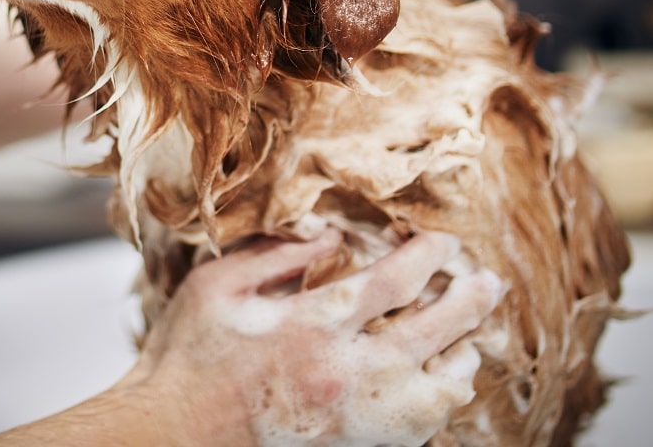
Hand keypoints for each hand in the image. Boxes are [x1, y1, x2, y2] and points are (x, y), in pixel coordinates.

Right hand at [128, 229, 504, 446]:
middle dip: (470, 299)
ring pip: (444, 389)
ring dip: (465, 355)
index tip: (442, 239)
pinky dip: (443, 400)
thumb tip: (329, 237)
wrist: (175, 436)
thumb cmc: (187, 359)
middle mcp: (345, 373)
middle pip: (436, 329)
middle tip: (488, 280)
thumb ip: (273, 256)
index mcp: (309, 325)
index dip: (428, 253)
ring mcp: (358, 418)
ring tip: (472, 336)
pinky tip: (441, 382)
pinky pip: (425, 426)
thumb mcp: (215, 287)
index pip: (393, 280)